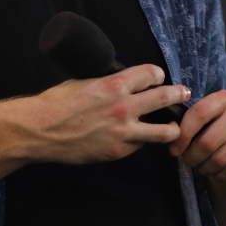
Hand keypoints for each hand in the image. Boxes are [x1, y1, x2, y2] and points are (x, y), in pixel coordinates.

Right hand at [25, 65, 190, 164]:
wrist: (41, 130)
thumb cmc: (56, 103)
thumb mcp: (83, 82)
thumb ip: (107, 84)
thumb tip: (120, 84)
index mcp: (114, 84)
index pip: (151, 74)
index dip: (157, 74)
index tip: (159, 77)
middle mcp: (124, 107)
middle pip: (165, 98)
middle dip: (178, 94)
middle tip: (184, 94)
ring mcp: (124, 132)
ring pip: (165, 131)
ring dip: (172, 127)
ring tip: (175, 127)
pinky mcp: (118, 151)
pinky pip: (139, 146)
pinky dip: (140, 141)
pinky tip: (136, 139)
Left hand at [170, 89, 225, 180]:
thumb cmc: (215, 135)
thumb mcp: (203, 124)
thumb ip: (187, 123)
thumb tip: (170, 132)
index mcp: (223, 98)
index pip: (198, 114)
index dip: (183, 135)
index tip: (174, 150)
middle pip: (207, 141)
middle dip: (192, 157)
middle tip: (189, 161)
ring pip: (219, 158)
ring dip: (205, 168)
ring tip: (203, 166)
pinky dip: (220, 175)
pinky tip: (218, 171)